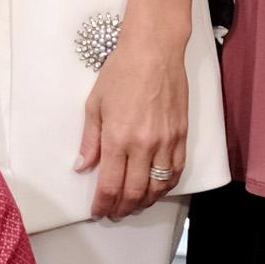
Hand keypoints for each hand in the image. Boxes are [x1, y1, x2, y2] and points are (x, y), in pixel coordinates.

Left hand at [74, 35, 185, 218]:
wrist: (154, 51)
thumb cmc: (122, 72)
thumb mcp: (95, 105)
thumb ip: (90, 140)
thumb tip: (82, 166)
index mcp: (118, 138)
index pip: (110, 185)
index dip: (103, 204)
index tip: (98, 211)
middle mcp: (144, 145)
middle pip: (135, 192)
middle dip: (122, 208)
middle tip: (114, 212)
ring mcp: (166, 142)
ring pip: (158, 186)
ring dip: (145, 202)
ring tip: (134, 205)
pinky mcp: (182, 136)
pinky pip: (177, 171)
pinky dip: (166, 186)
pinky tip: (157, 189)